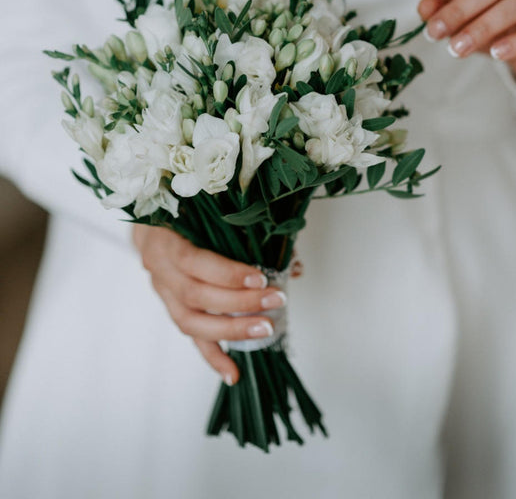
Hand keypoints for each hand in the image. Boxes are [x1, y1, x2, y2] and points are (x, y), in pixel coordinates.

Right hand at [132, 224, 288, 384]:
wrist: (153, 224)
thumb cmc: (187, 212)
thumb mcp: (208, 211)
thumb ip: (246, 232)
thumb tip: (293, 265)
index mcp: (166, 239)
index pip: (194, 262)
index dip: (227, 274)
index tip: (261, 279)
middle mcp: (160, 268)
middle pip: (196, 295)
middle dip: (240, 302)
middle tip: (276, 301)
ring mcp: (163, 292)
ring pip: (191, 321)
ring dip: (231, 330)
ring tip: (265, 330)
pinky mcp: (172, 309)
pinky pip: (192, 338)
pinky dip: (214, 357)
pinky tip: (233, 373)